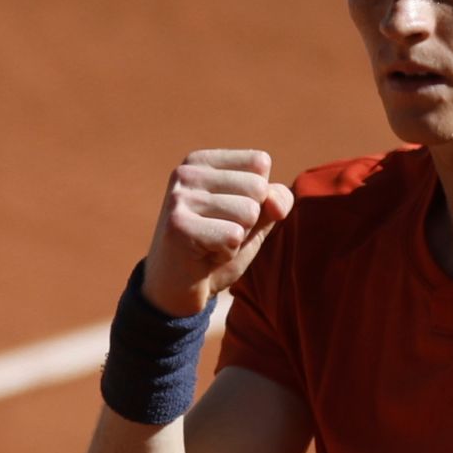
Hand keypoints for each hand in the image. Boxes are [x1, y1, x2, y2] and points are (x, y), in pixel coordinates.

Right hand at [142, 149, 294, 316]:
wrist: (176, 290)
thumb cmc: (215, 249)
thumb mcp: (254, 220)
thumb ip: (274, 200)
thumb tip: (276, 203)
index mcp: (202, 161)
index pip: (259, 163)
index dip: (256, 198)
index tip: (226, 216)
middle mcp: (187, 172)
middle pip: (257, 187)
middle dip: (248, 221)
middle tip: (217, 235)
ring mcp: (179, 198)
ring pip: (248, 212)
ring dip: (237, 239)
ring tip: (210, 245)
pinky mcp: (178, 226)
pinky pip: (234, 236)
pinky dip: (226, 254)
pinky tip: (203, 257)